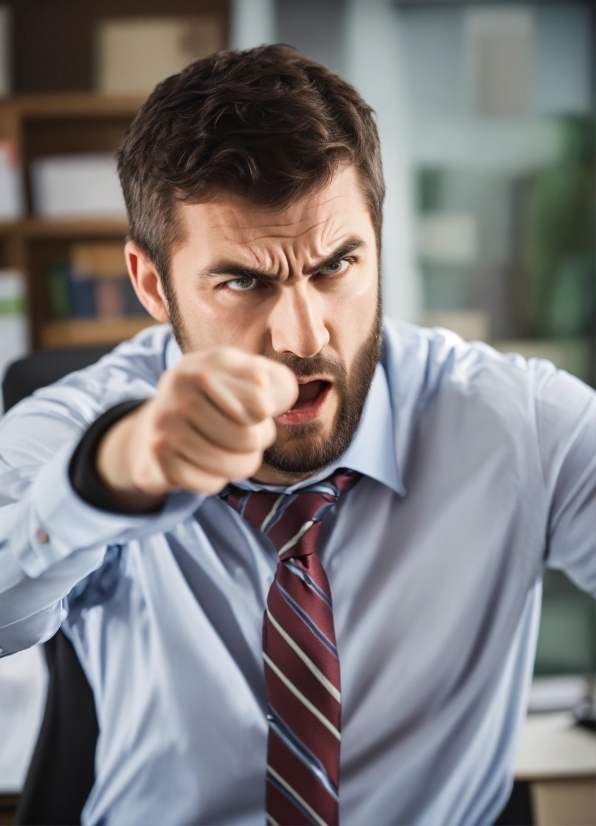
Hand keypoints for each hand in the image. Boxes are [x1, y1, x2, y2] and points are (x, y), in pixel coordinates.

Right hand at [96, 347, 297, 509]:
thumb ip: (277, 382)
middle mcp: (183, 381)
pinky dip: (215, 480)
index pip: (262, 406)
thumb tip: (265, 391)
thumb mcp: (256, 381)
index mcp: (215, 360)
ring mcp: (165, 416)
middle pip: (248, 438)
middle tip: (250, 440)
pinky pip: (206, 481)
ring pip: (227, 462)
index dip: (265, 416)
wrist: (167, 418)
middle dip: (256, 445)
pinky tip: (208, 466)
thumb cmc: (227, 400)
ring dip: (239, 466)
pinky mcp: (156, 449)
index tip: (258, 411)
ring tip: (237, 456)